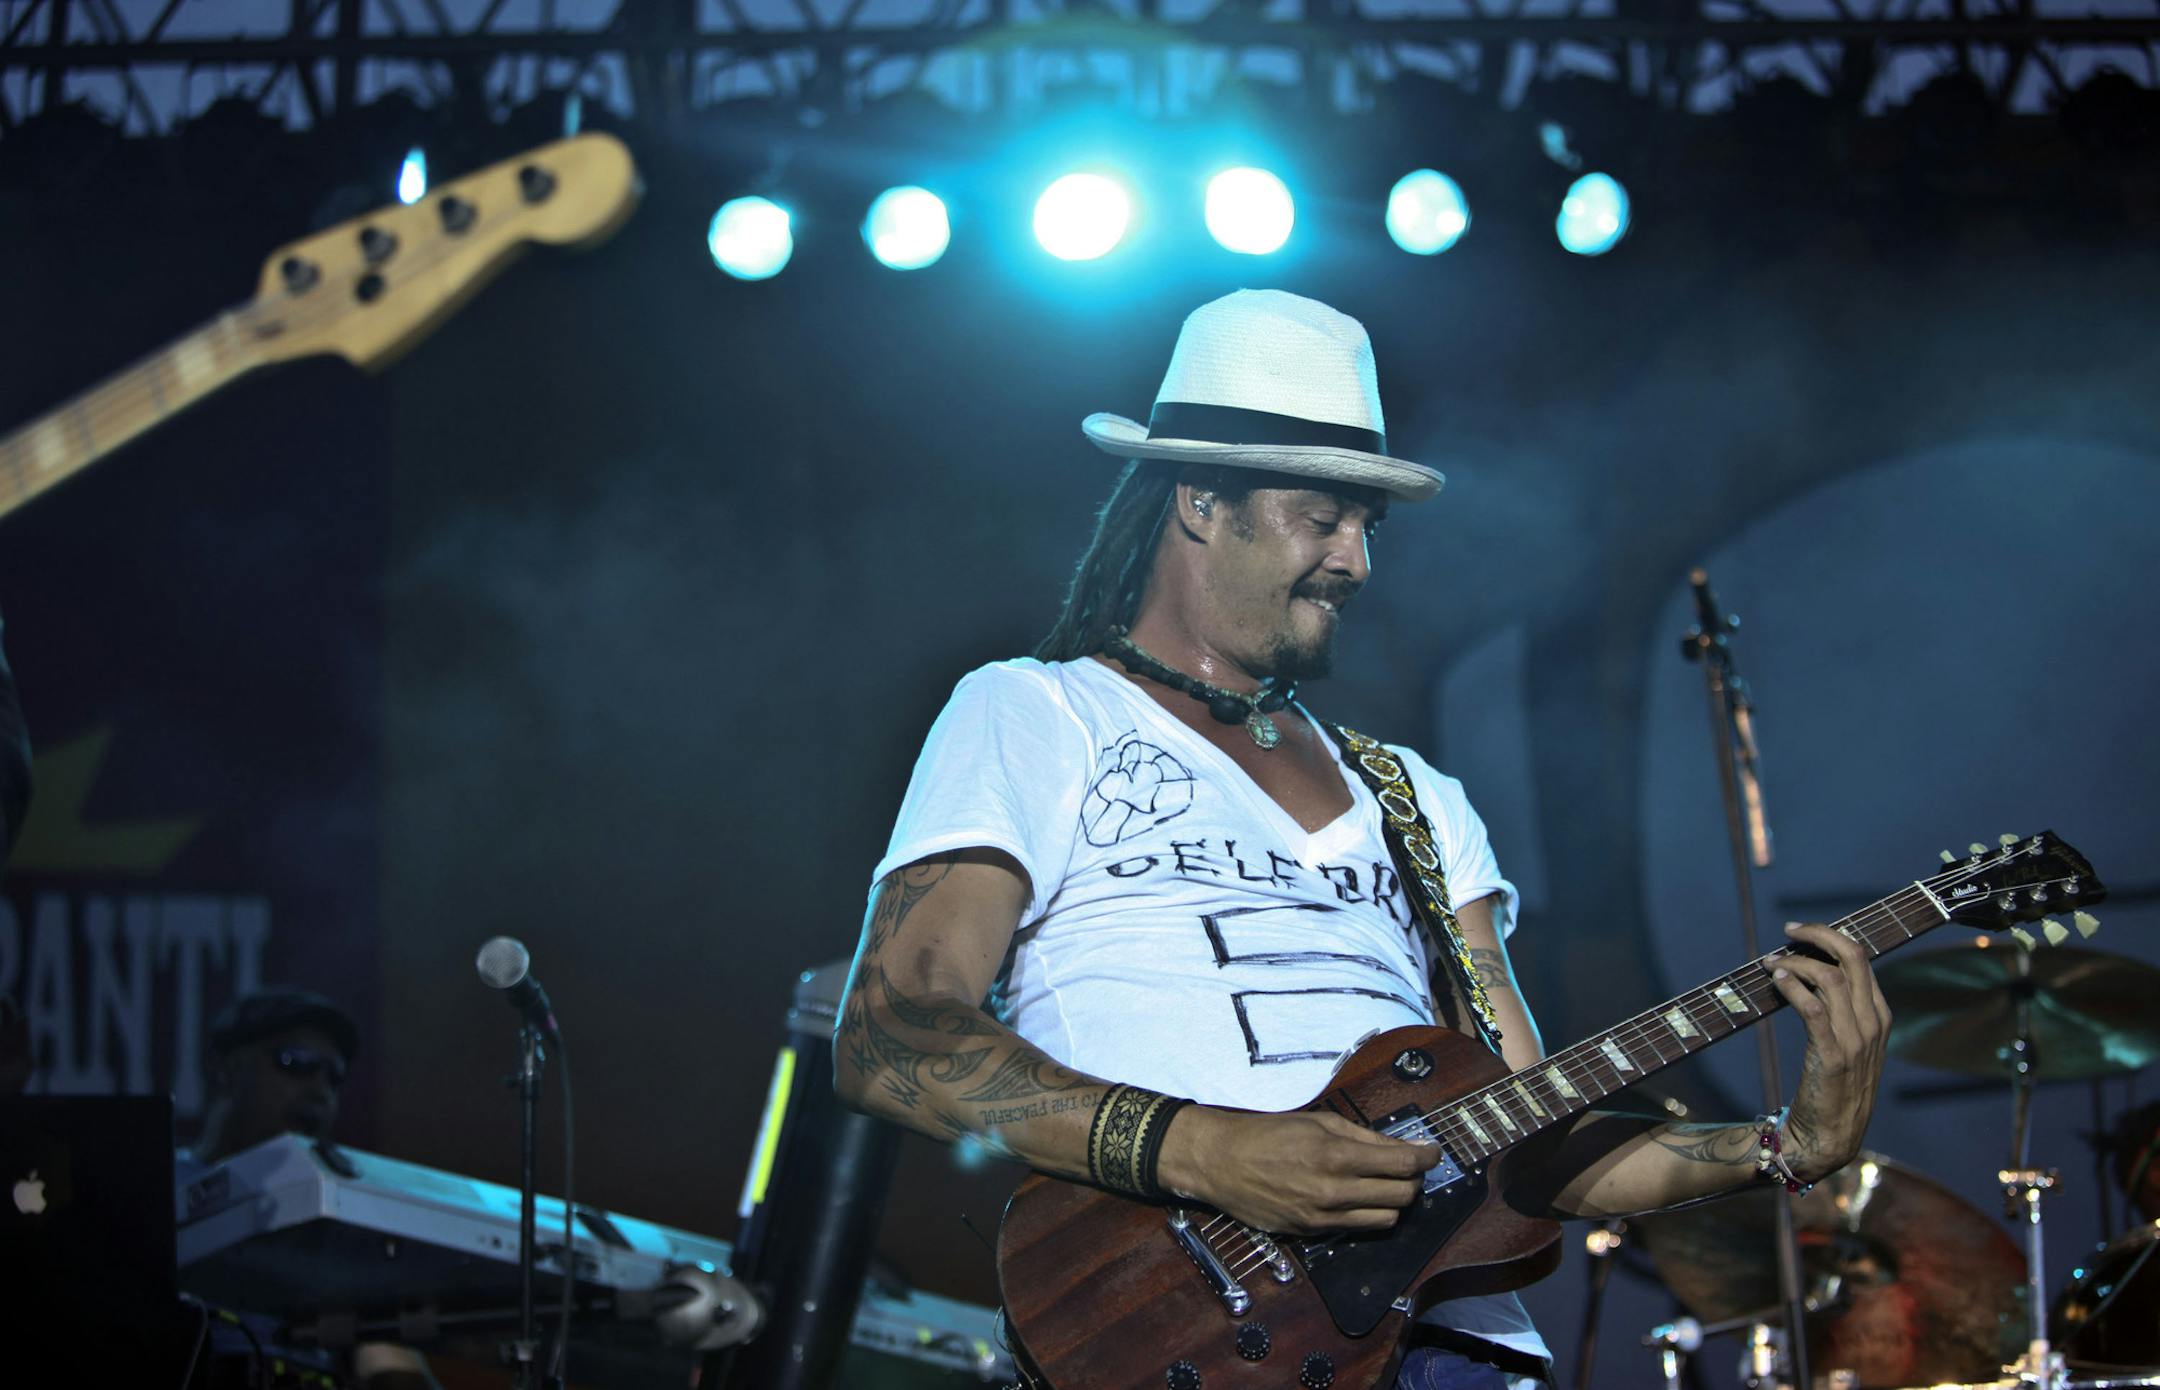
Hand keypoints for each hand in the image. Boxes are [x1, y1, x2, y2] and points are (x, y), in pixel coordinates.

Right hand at [1156, 1105, 1437, 1235]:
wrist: (1220, 1162)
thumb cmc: (1268, 1133)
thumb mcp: (1317, 1120)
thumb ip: (1362, 1136)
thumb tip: (1401, 1146)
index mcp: (1336, 1155)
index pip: (1402, 1164)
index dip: (1426, 1158)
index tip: (1433, 1152)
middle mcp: (1334, 1191)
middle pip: (1402, 1196)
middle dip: (1414, 1181)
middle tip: (1409, 1168)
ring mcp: (1322, 1217)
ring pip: (1385, 1219)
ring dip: (1394, 1202)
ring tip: (1385, 1185)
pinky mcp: (1310, 1233)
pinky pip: (1356, 1228)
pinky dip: (1366, 1213)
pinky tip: (1357, 1197)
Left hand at [1769, 922, 1892, 1181]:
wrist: (1832, 1137)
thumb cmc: (1833, 1086)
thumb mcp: (1849, 1043)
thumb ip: (1840, 1010)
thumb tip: (1810, 971)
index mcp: (1879, 1016)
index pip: (1862, 960)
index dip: (1831, 938)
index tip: (1800, 932)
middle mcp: (1873, 1024)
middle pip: (1854, 959)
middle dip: (1819, 935)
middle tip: (1788, 929)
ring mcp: (1856, 1041)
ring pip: (1831, 978)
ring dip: (1796, 963)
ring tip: (1771, 962)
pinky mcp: (1833, 1057)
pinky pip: (1813, 1009)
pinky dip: (1794, 987)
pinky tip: (1777, 980)